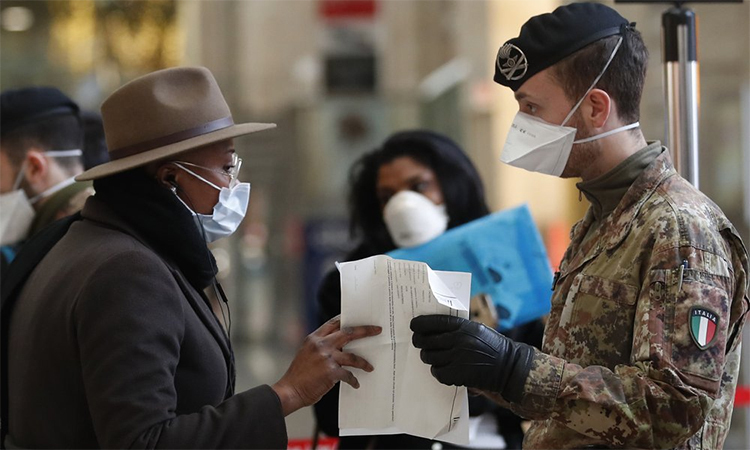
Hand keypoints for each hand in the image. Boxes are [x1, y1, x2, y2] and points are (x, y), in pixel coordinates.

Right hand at [273, 315, 380, 414]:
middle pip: (349, 332)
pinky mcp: (331, 372)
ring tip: (370, 367)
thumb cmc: (298, 375)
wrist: (290, 390)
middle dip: (365, 330)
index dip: (347, 320)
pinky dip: (353, 380)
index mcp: (314, 338)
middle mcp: (321, 345)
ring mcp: (326, 357)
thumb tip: (340, 346)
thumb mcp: (306, 353)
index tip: (359, 319)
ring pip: (353, 356)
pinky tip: (356, 384)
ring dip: (363, 362)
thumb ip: (320, 347)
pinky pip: (348, 375)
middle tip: (377, 330)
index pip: (334, 323)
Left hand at [410, 315, 533, 401]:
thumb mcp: (477, 330)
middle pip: (426, 341)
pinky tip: (443, 369)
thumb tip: (432, 328)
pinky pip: (438, 372)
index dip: (420, 324)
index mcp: (464, 326)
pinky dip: (438, 372)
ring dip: (429, 357)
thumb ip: (458, 328)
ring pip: (430, 357)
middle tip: (420, 344)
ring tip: (434, 357)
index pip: (434, 322)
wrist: (510, 367)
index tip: (413, 326)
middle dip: (420, 342)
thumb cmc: (492, 347)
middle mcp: (460, 340)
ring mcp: (459, 358)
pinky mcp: (459, 374)